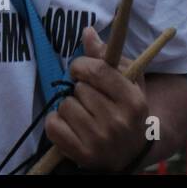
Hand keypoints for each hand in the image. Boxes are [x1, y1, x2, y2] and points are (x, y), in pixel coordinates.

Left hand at [44, 26, 150, 171]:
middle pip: (78, 89)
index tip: (80, 70)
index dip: (81, 66)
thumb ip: (107, 56)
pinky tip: (70, 125)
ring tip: (83, 113)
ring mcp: (100, 141)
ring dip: (69, 106)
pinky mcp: (83, 155)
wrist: (131, 151)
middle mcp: (118, 123)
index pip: (97, 71)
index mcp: (133, 101)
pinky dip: (56, 122)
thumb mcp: (127, 81)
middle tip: (88, 98)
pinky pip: (53, 126)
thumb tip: (88, 32)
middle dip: (78, 89)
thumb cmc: (127, 108)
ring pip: (65, 106)